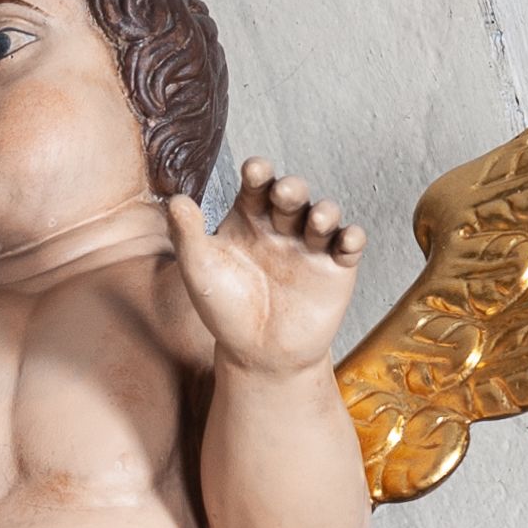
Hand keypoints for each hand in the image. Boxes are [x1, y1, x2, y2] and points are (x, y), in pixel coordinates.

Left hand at [167, 159, 365, 375]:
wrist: (258, 357)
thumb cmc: (226, 311)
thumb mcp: (200, 272)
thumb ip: (187, 236)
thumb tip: (175, 201)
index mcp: (249, 216)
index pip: (256, 184)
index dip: (258, 172)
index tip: (255, 170)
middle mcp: (281, 225)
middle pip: (292, 194)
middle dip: (292, 188)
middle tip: (284, 193)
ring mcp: (310, 244)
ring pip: (324, 214)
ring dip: (325, 211)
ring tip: (318, 219)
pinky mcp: (336, 268)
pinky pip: (349, 245)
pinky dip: (352, 238)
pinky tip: (346, 240)